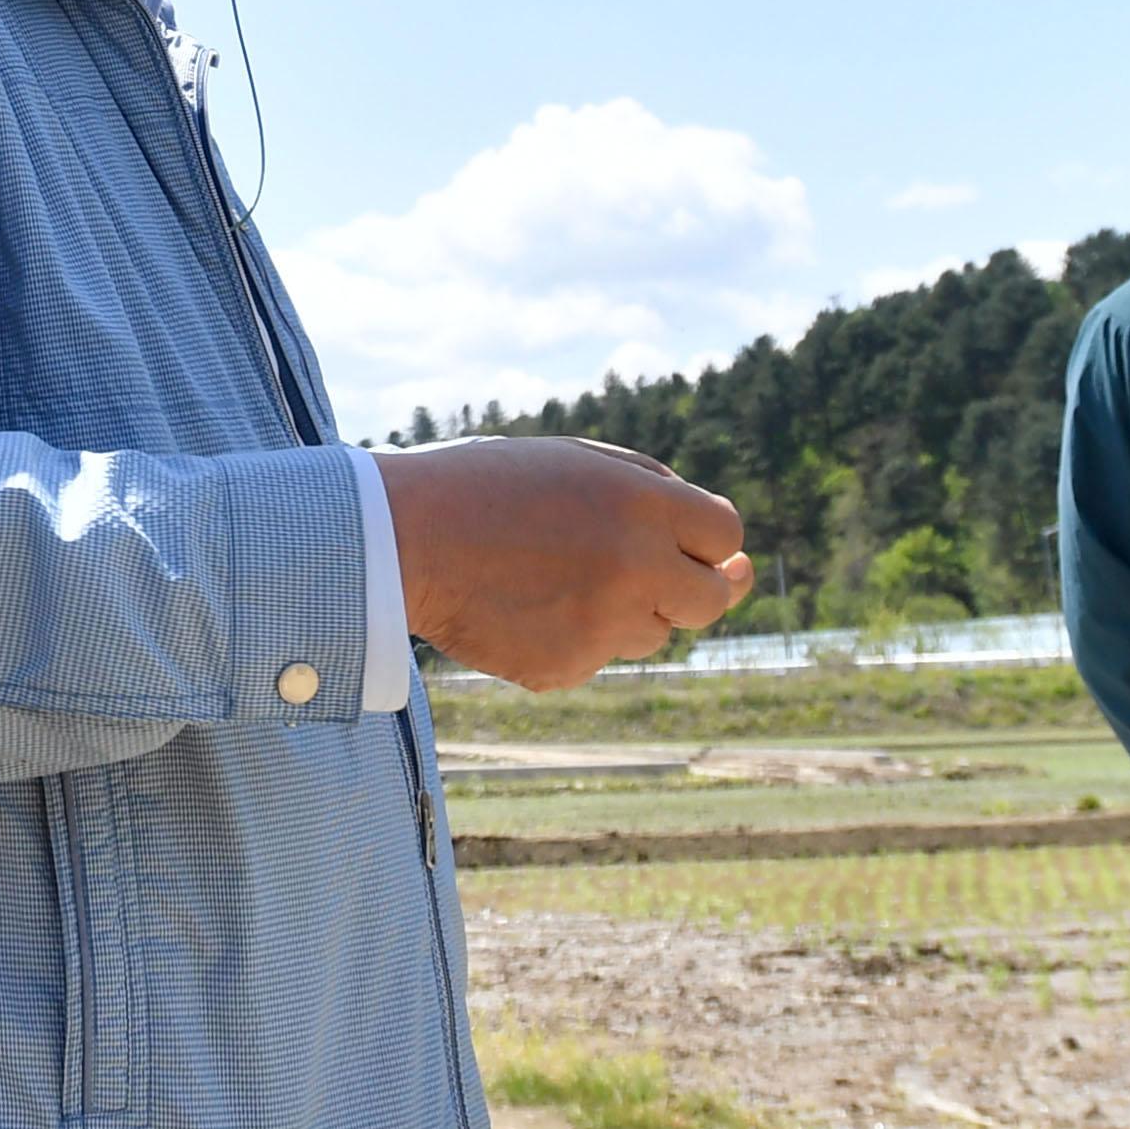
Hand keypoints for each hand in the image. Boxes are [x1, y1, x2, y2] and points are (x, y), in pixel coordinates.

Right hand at [375, 439, 751, 692]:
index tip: (694, 545)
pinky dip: (572, 638)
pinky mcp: (567, 668)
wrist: (404, 539)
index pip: (726, 534)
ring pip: (652, 633)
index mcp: (642, 506)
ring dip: (626, 610)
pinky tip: (525, 607)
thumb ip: (653, 490)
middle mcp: (636, 569)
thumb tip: (721, 541)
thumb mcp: (576, 460)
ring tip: (557, 577)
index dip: (712, 540)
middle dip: (695, 587)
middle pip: (711, 600)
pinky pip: (594, 657)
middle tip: (659, 575)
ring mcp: (603, 626)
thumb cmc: (490, 487)